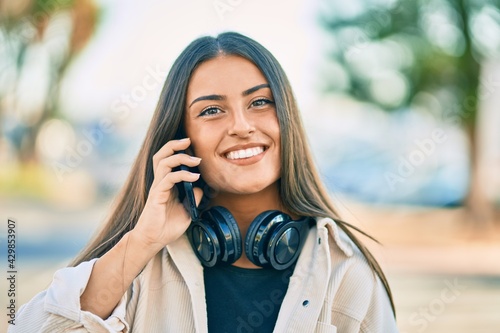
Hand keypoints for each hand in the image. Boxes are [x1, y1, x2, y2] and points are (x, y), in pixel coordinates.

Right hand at [131, 138, 202, 252]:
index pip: (168, 160)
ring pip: (163, 162)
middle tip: (189, 140)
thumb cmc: (167, 227)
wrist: (153, 240)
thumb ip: (193, 198)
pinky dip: (182, 175)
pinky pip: (168, 179)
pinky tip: (194, 177)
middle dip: (174, 145)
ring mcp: (157, 188)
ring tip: (196, 160)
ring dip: (181, 158)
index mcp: (166, 184)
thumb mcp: (187, 211)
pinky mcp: (156, 195)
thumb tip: (200, 186)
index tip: (194, 149)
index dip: (179, 151)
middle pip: (161, 155)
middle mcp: (160, 182)